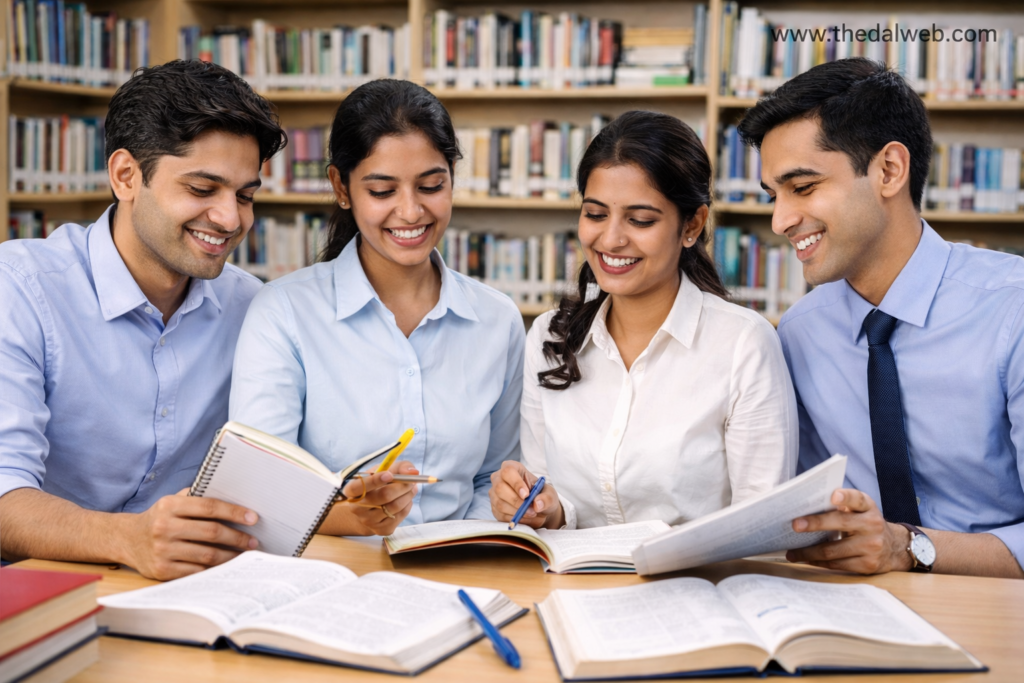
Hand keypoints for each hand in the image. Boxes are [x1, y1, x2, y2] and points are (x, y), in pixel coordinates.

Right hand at [118, 492, 259, 580]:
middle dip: (237, 538)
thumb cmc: (160, 518)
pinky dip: (214, 570)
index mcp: (169, 506)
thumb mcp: (173, 502)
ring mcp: (162, 550)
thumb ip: (198, 498)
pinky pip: (195, 572)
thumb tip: (235, 499)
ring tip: (244, 555)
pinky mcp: (161, 570)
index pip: (209, 507)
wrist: (126, 539)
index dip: (234, 512)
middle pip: (211, 533)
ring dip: (230, 556)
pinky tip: (225, 567)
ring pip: (206, 555)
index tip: (253, 518)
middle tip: (253, 542)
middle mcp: (164, 527)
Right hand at [335, 460, 417, 535]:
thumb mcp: (383, 471)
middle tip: (411, 480)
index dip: (375, 480)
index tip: (390, 474)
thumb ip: (398, 467)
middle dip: (402, 486)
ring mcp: (368, 521)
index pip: (360, 486)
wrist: (368, 511)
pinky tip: (405, 500)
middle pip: (384, 496)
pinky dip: (407, 505)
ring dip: (408, 495)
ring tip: (411, 488)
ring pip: (395, 506)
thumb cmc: (376, 486)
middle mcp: (357, 508)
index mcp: (351, 490)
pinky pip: (400, 516)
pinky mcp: (380, 530)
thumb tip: (413, 472)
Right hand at [489, 461, 562, 528]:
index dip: (516, 483)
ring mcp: (494, 494)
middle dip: (516, 501)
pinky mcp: (494, 508)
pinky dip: (514, 519)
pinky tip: (524, 518)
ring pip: (500, 503)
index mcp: (512, 468)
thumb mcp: (550, 495)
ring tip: (531, 514)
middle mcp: (499, 479)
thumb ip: (546, 498)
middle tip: (531, 510)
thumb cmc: (541, 496)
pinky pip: (500, 515)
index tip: (526, 495)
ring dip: (517, 512)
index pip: (508, 471)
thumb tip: (537, 504)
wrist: (538, 508)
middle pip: (500, 488)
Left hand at [786, 488, 911, 573]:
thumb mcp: (859, 510)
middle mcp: (872, 525)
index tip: (833, 497)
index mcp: (868, 507)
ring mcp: (872, 546)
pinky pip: (837, 565)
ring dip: (808, 551)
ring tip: (791, 552)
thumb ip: (841, 506)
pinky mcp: (868, 565)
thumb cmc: (865, 523)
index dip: (846, 497)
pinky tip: (806, 559)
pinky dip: (818, 562)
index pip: (857, 499)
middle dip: (815, 524)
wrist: (894, 547)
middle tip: (794, 525)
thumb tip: (804, 507)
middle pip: (841, 523)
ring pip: (833, 550)